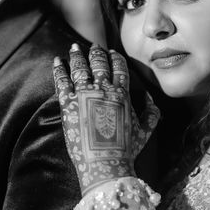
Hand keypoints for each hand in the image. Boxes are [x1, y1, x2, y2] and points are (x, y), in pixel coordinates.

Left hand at [53, 44, 159, 194]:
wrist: (105, 163)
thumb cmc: (126, 151)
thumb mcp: (145, 131)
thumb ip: (151, 112)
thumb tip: (149, 99)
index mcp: (123, 93)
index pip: (119, 67)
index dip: (115, 58)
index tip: (111, 53)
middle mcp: (103, 89)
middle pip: (99, 63)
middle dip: (96, 52)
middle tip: (93, 46)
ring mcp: (84, 94)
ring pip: (80, 67)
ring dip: (77, 55)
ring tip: (74, 47)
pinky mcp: (68, 103)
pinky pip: (62, 80)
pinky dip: (59, 69)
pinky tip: (57, 61)